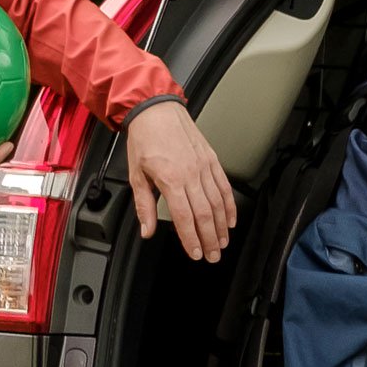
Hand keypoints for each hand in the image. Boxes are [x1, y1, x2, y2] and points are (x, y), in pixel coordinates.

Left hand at [126, 101, 235, 261]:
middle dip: (210, 239)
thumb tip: (146, 229)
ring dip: (221, 226)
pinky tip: (230, 219)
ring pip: (218, 203)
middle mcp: (191, 174)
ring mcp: (204, 167)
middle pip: (205, 214)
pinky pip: (224, 186)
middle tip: (212, 256)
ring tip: (222, 242)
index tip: (195, 253)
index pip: (184, 217)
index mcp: (170, 179)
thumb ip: (144, 205)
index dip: (191, 238)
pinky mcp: (212, 160)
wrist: (156, 110)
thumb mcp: (136, 174)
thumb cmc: (145, 138)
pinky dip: (229, 205)